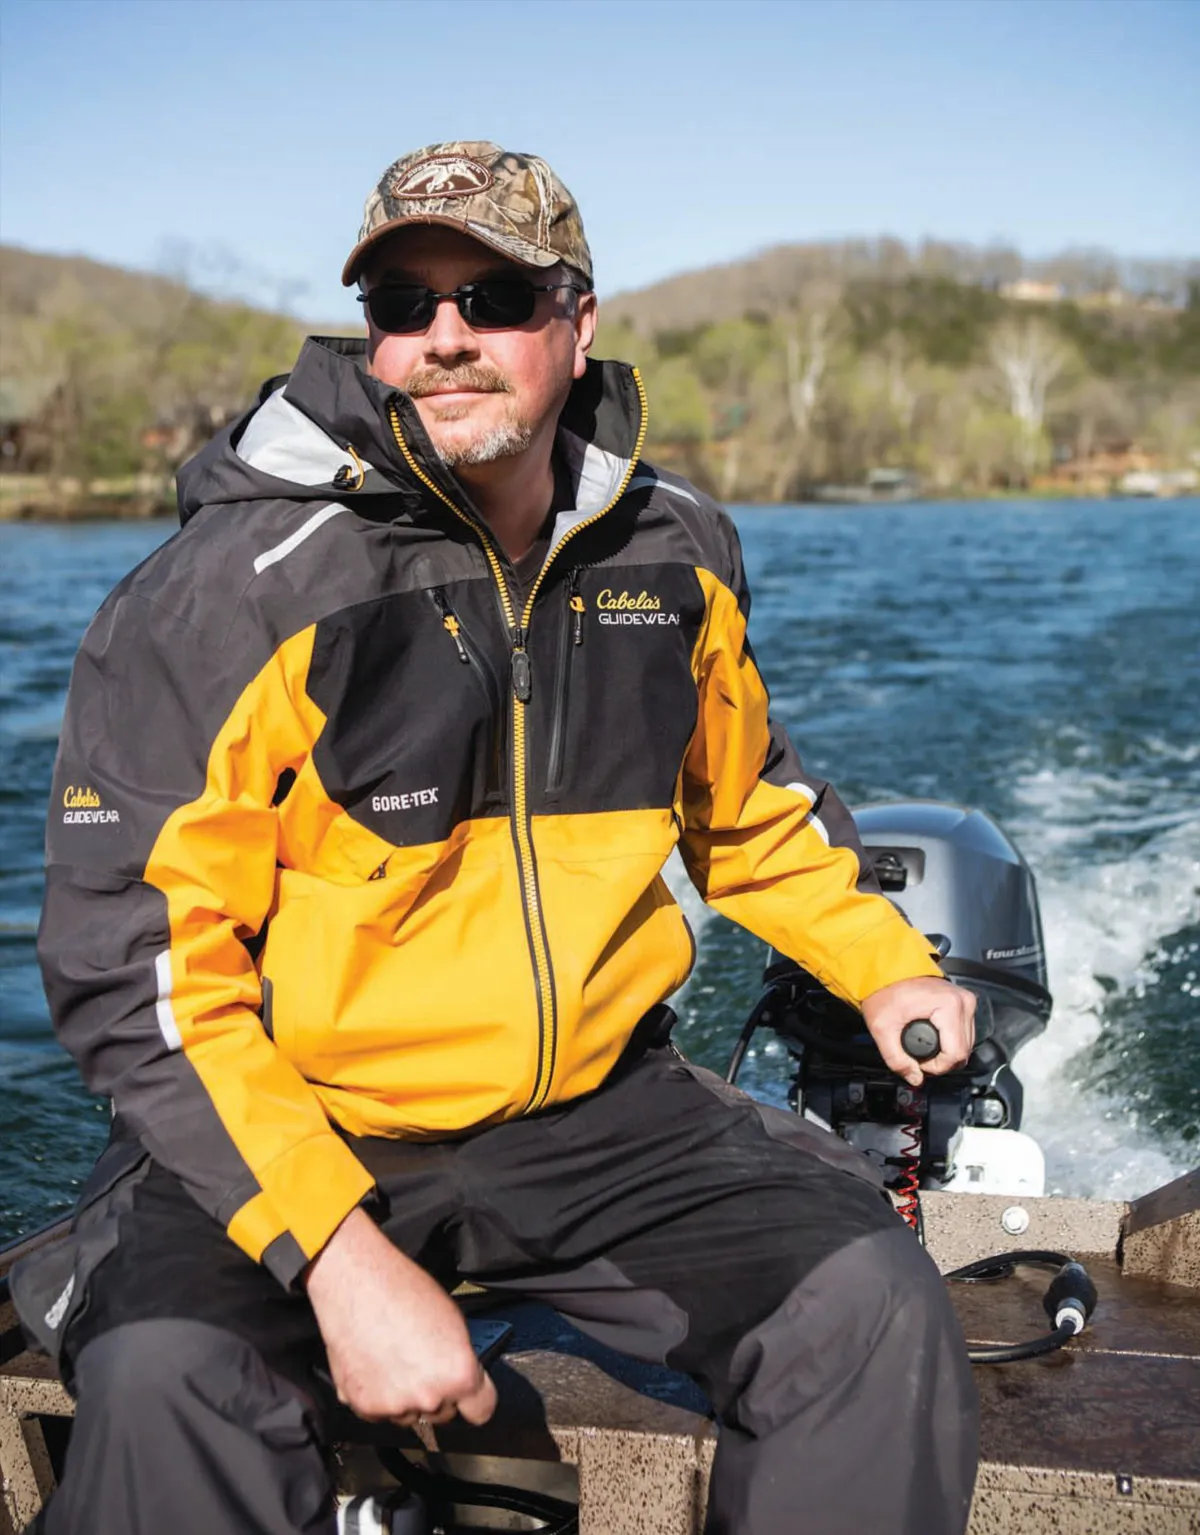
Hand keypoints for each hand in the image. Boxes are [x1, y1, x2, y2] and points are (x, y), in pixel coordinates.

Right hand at [304, 1208, 496, 1427]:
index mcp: (458, 1374)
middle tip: (425, 1362)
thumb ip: (459, 1358)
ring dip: (407, 1396)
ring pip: (410, 1414)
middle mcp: (429, 1397)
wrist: (356, 1283)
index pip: (482, 1410)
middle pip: (443, 1413)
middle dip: (438, 1392)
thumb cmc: (403, 1290)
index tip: (471, 1393)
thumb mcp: (452, 1320)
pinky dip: (379, 1394)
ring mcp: (394, 1406)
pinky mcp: (363, 1406)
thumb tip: (460, 1375)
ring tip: (396, 1358)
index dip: (476, 1398)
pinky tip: (377, 1364)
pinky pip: (380, 1411)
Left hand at [861, 976, 974, 1087]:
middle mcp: (964, 1002)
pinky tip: (934, 1040)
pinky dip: (951, 1041)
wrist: (886, 971)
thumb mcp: (883, 1029)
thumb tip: (915, 1079)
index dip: (937, 1067)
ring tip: (925, 1049)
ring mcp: (966, 1001)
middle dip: (942, 1062)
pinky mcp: (964, 1002)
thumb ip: (896, 1060)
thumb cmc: (884, 991)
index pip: (955, 1053)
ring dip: (948, 1053)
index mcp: (950, 1006)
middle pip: (964, 1050)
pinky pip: (965, 1032)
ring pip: (967, 1043)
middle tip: (921, 1059)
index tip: (920, 1063)